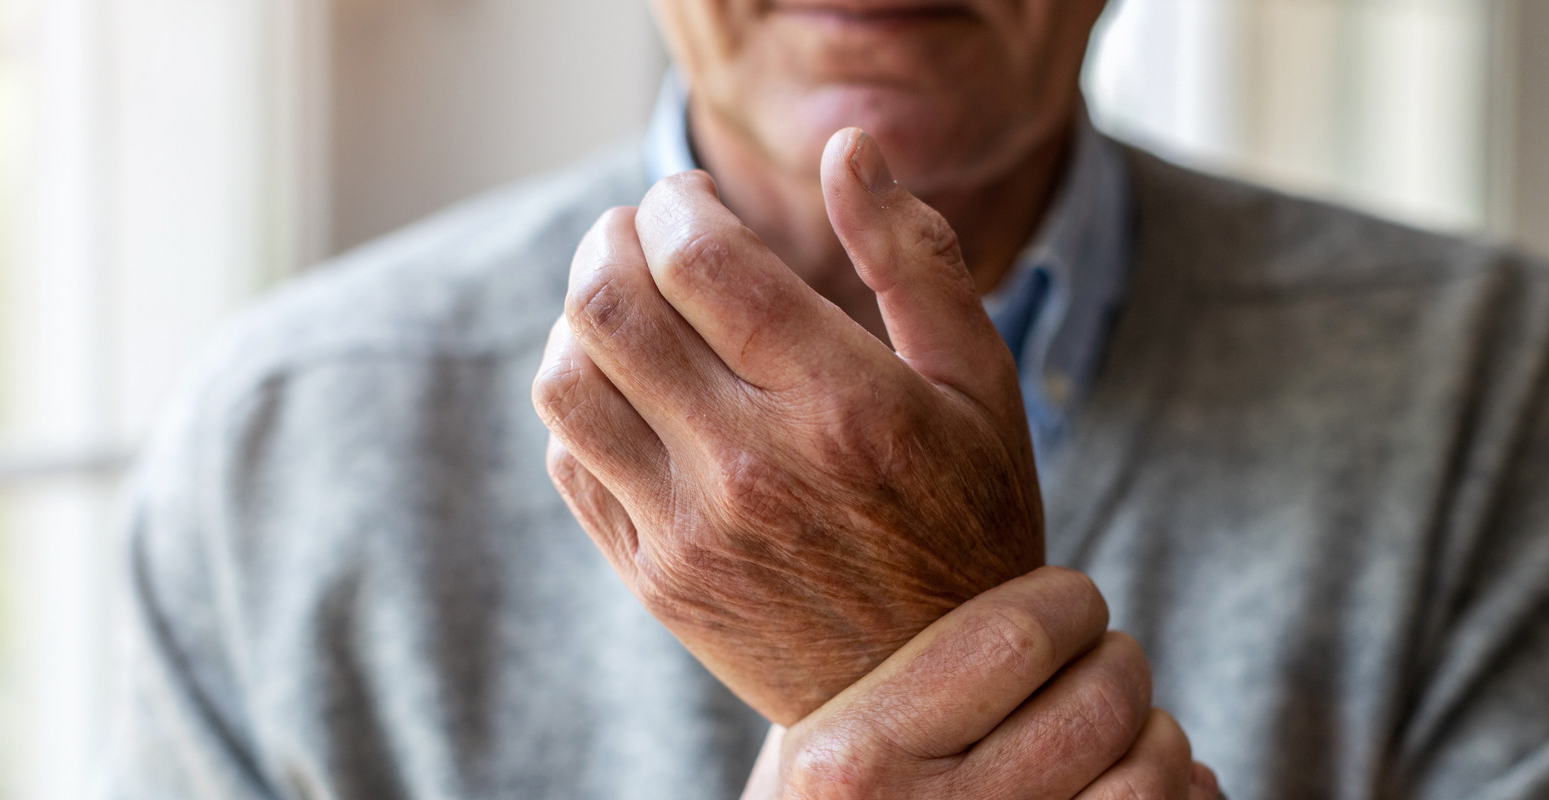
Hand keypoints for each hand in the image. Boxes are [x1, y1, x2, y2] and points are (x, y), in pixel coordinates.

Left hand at [531, 128, 1043, 723]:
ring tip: (624, 300)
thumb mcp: (980, 384)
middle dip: (611, 240)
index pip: (702, 260)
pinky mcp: (655, 578)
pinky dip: (579, 400)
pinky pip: (570, 460)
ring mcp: (693, 532)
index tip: (690, 198)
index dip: (677, 203)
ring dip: (580, 316)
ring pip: (569, 382)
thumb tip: (850, 149)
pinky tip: (626, 385)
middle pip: (613, 308)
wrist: (935, 693)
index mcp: (844, 407)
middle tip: (639, 230)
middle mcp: (755, 469)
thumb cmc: (969, 519)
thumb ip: (915, 258)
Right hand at [737, 568, 1223, 799]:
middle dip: (1117, 659)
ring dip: (1156, 735)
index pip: (1022, 631)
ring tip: (1109, 717)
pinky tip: (1129, 779)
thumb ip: (865, 549)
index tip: (1063, 600)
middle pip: (1101, 699)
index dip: (1067, 602)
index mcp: (851, 751)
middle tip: (1095, 652)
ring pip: (1151, 774)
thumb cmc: (843, 756)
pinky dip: (1183, 792)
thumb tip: (904, 329)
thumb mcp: (822, 677)